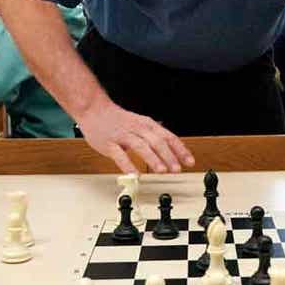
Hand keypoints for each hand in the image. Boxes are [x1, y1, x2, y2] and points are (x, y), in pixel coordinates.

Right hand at [76, 100, 195, 173]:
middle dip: (169, 156)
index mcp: (148, 124)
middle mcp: (138, 129)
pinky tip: (135, 174)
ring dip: (153, 158)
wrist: (95, 110)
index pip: (169, 137)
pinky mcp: (110, 144)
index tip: (189, 162)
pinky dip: (128, 164)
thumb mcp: (141, 123)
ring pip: (141, 146)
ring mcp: (123, 136)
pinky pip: (120, 155)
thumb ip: (155, 135)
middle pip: (157, 142)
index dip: (180, 150)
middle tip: (177, 169)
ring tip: (162, 170)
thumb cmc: (119, 120)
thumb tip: (173, 149)